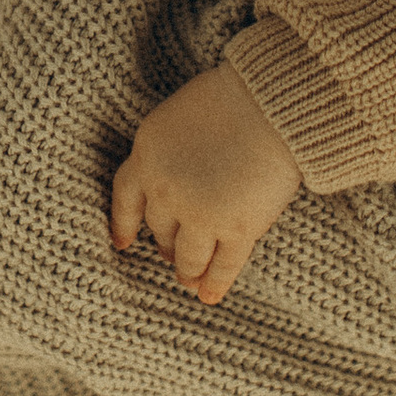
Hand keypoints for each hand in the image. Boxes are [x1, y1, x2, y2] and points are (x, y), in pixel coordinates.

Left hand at [111, 66, 300, 306]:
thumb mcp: (177, 118)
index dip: (124, 224)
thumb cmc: (231, 99)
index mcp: (146, 156)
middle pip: (160, 229)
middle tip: (172, 255)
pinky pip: (222, 266)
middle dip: (166, 244)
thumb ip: (168, 152)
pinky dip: (215, 284)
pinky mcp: (236, 230)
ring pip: (187, 256)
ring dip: (187, 270)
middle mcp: (165, 190)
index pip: (125, 199)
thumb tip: (174, 179)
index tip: (124, 243)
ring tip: (189, 280)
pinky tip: (210, 296)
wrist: (272, 104)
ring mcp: (200, 214)